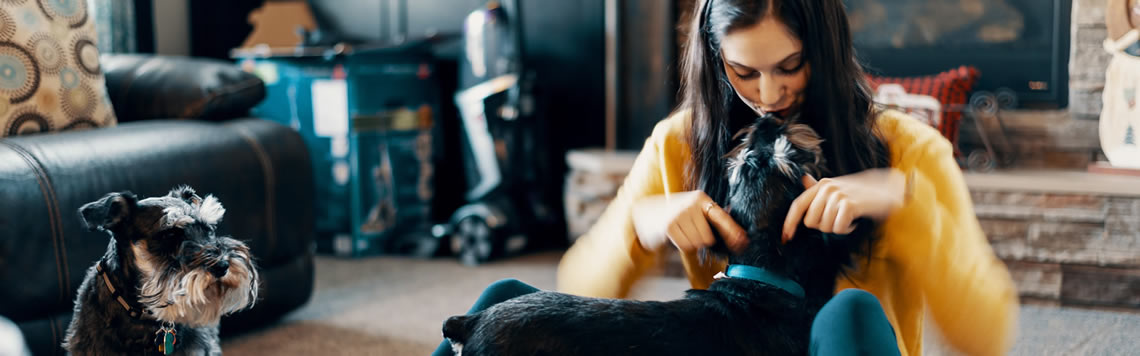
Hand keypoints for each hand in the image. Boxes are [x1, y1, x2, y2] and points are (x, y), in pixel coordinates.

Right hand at [632, 191, 748, 252]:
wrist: (645, 213)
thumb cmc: (677, 216)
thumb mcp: (694, 211)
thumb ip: (713, 220)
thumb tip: (739, 237)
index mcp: (701, 198)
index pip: (722, 218)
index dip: (733, 232)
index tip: (743, 243)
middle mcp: (691, 203)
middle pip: (708, 238)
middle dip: (702, 240)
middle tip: (690, 232)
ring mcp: (679, 213)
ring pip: (697, 243)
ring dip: (691, 243)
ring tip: (682, 232)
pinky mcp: (669, 225)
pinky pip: (685, 246)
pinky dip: (682, 245)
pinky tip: (675, 235)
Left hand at [782, 168, 906, 241]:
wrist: (888, 190)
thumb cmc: (861, 192)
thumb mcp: (838, 186)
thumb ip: (820, 188)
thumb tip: (803, 180)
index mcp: (821, 184)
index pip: (798, 205)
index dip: (789, 222)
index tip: (786, 237)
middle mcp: (826, 188)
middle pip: (810, 222)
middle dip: (824, 226)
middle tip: (838, 220)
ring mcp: (837, 195)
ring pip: (825, 227)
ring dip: (838, 228)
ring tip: (848, 218)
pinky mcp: (849, 204)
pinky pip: (838, 228)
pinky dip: (847, 229)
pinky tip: (854, 220)